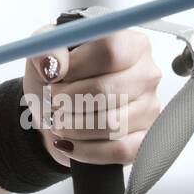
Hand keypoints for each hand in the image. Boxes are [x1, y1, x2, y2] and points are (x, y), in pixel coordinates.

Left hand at [21, 21, 160, 168]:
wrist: (55, 113)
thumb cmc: (56, 79)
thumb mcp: (43, 54)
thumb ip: (45, 49)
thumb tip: (54, 65)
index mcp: (129, 43)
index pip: (110, 50)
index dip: (77, 66)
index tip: (56, 76)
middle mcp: (147, 73)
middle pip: (107, 89)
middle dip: (69, 100)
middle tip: (54, 101)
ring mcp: (150, 107)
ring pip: (111, 124)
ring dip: (73, 126)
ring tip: (59, 120)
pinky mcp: (146, 139)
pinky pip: (120, 150)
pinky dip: (86, 150)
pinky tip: (70, 143)